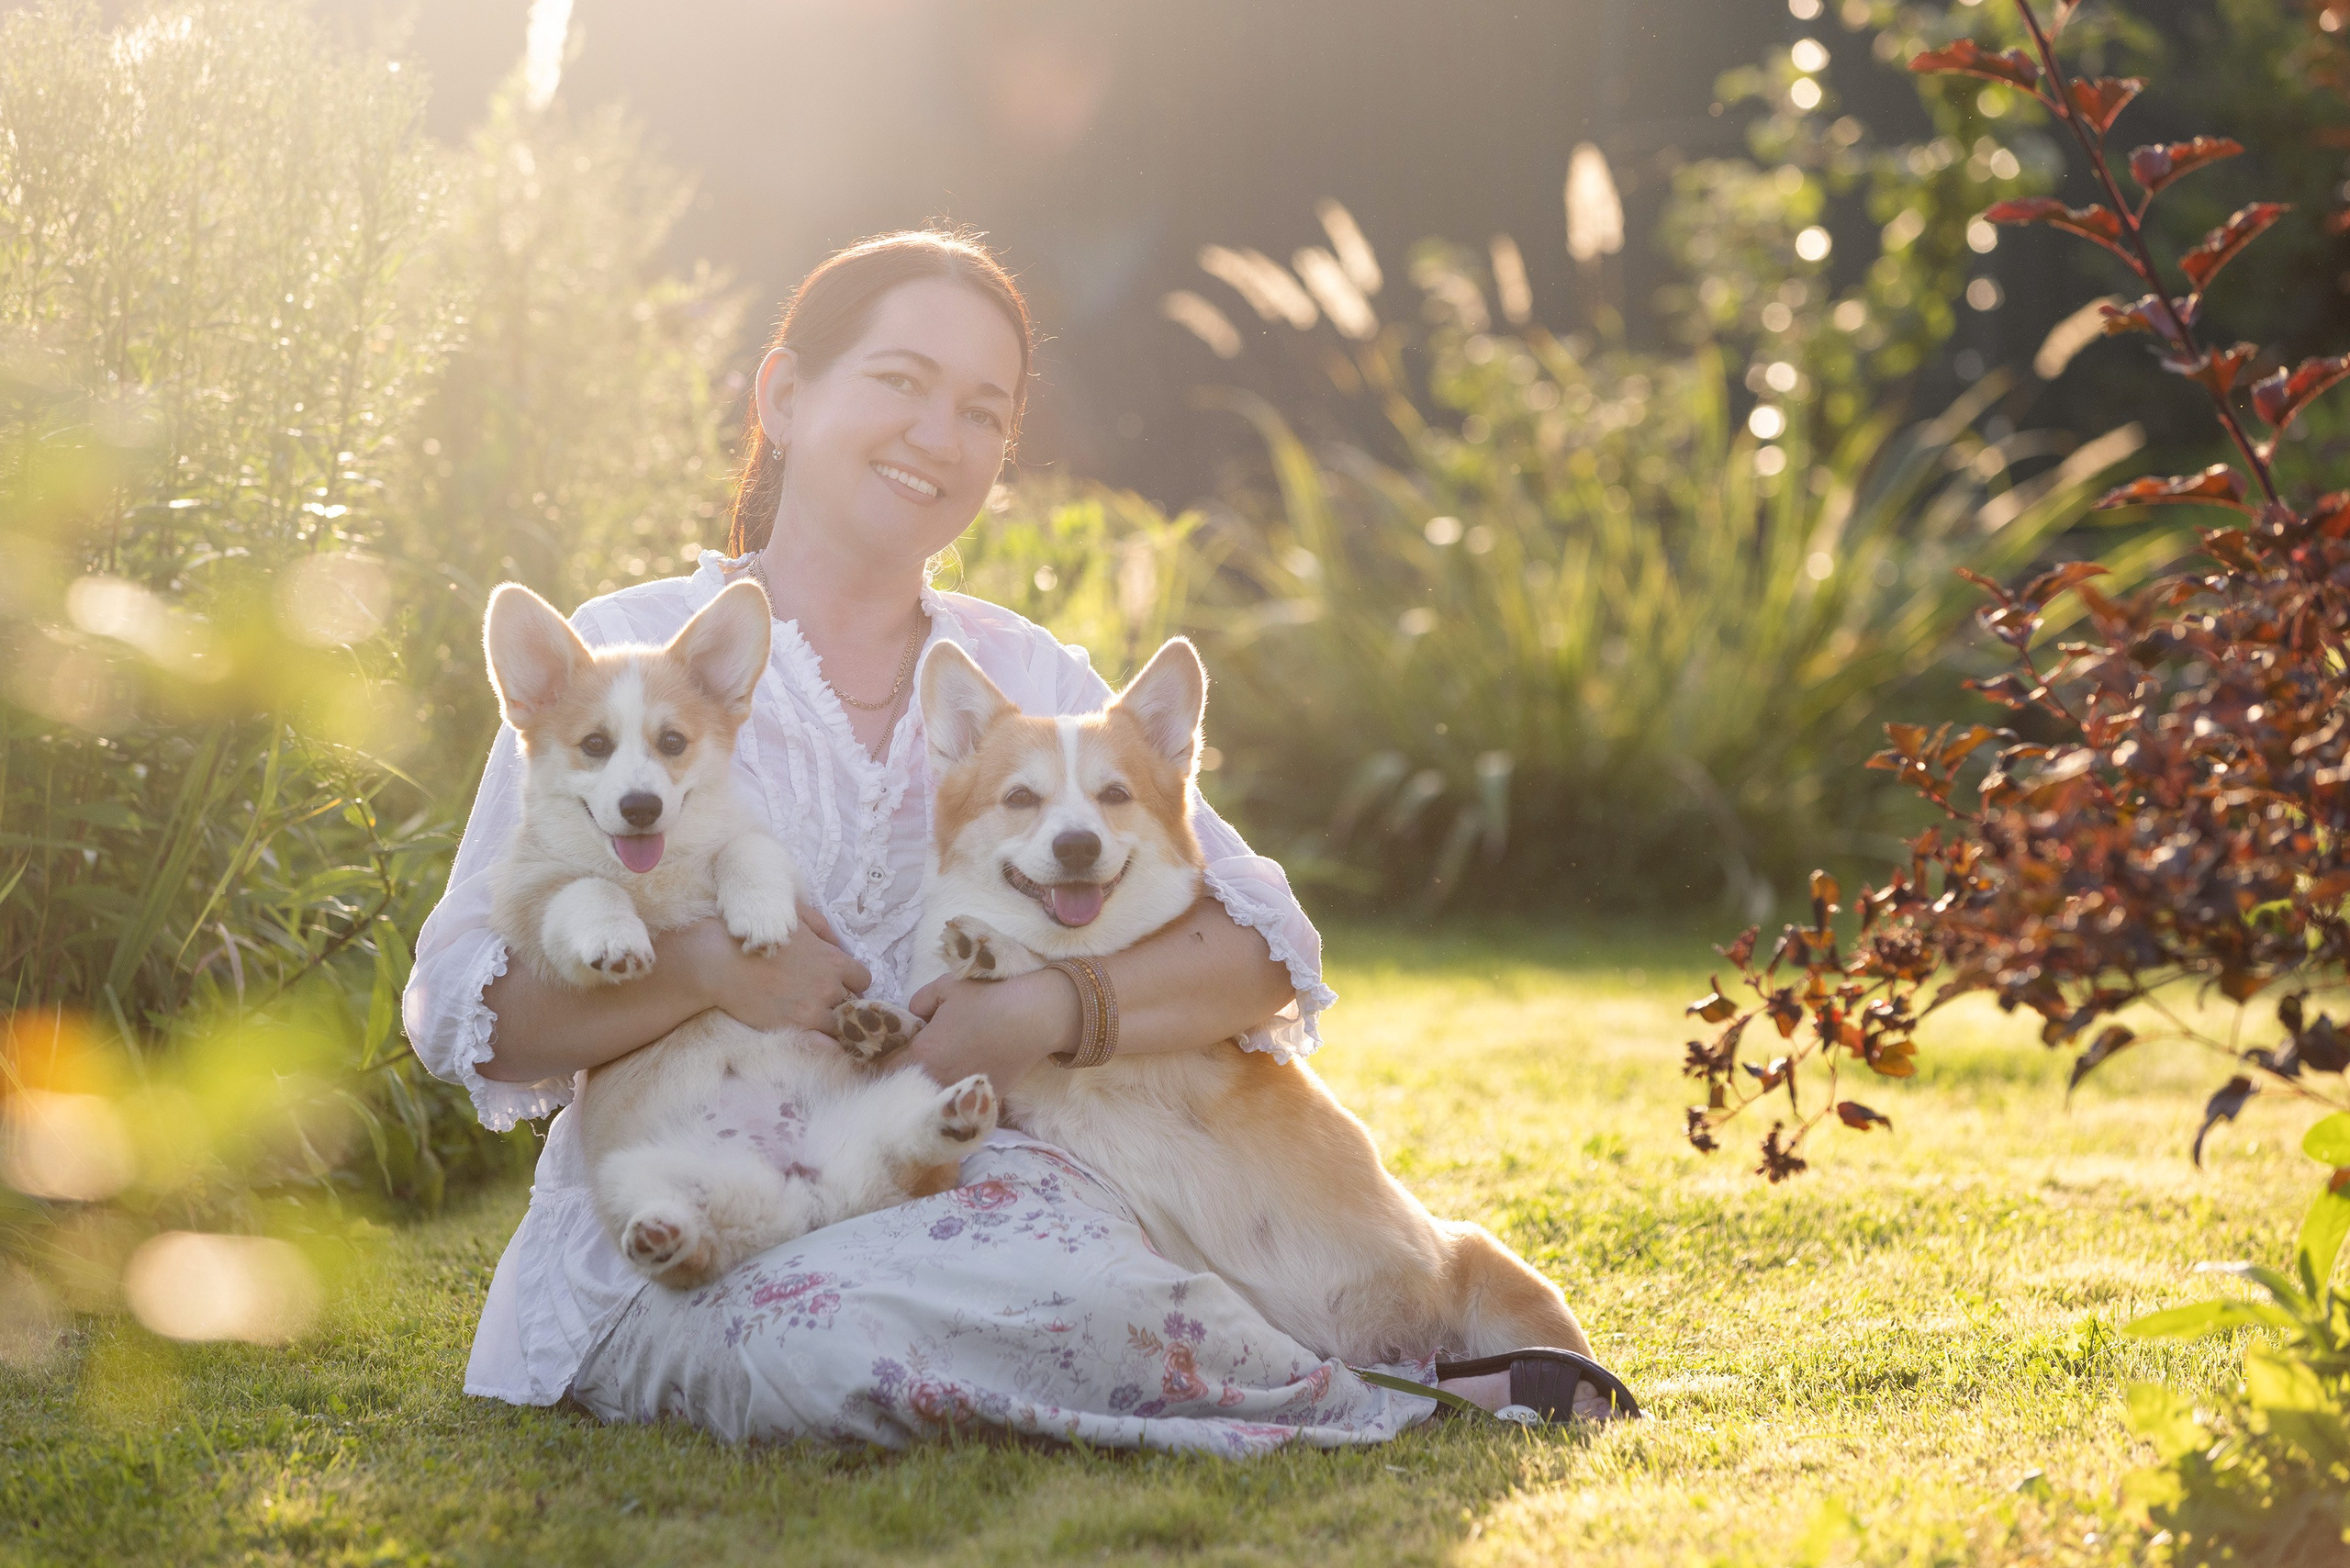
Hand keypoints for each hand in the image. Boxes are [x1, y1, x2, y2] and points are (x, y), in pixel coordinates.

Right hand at [676, 903, 869, 1034]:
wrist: (720, 961)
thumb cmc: (757, 934)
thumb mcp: (796, 916)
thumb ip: (824, 928)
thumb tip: (839, 944)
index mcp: (834, 961)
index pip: (862, 979)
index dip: (851, 982)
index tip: (839, 983)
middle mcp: (830, 988)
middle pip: (851, 1003)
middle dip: (840, 1001)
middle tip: (821, 999)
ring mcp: (814, 1011)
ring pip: (840, 1025)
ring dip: (831, 1022)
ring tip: (814, 1017)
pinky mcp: (795, 1028)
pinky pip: (826, 1045)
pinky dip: (827, 1045)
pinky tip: (822, 1042)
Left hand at [898, 969, 1079, 1089]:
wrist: (1034, 1015)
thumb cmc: (987, 997)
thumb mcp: (945, 987)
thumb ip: (919, 1002)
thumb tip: (916, 1017)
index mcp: (922, 1053)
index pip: (887, 1068)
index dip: (886, 1059)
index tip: (894, 1052)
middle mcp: (938, 1079)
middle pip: (910, 1087)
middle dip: (908, 1076)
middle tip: (918, 1061)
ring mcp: (963, 1092)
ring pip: (937, 1098)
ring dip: (935, 1088)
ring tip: (945, 1072)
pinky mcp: (987, 1099)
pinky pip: (968, 1103)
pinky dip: (966, 1096)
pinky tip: (971, 1080)